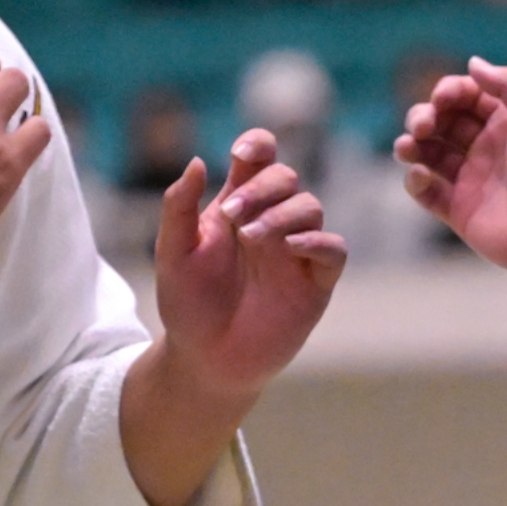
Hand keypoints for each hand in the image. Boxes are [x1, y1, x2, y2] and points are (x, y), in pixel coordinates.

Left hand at [121, 130, 346, 505]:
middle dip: (263, 187)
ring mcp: (297, 251)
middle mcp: (271, 222)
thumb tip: (198, 161)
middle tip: (232, 216)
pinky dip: (317, 242)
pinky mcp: (316, 282)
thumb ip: (178, 207)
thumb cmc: (188, 306)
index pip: (258, 160)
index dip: (258, 144)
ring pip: (310, 208)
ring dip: (283, 214)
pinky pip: (333, 249)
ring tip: (251, 238)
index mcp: (237, 207)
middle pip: (286, 177)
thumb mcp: (172, 253)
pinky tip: (289, 248)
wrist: (205, 361)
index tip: (243, 152)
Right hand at [395, 57, 506, 277]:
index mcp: (505, 121)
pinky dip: (416, 181)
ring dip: (411, 145)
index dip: (448, 92)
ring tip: (407, 147)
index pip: (465, 97)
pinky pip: (427, 192)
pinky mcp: (459, 211)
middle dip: (424, 117)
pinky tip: (421, 175)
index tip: (442, 100)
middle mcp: (485, 147)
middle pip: (441, 123)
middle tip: (423, 126)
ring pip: (428, 155)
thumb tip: (473, 63)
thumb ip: (506, 82)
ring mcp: (470, 180)